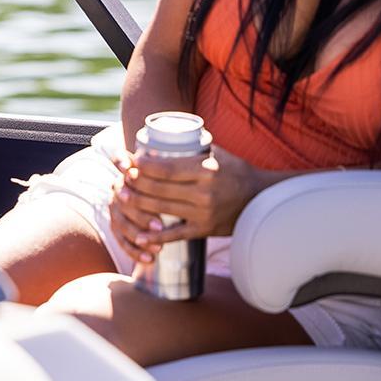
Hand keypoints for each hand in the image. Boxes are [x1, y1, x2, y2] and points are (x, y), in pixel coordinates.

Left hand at [108, 143, 263, 262]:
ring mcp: (203, 213)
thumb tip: (158, 143)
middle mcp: (204, 192)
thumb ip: (191, 149)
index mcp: (206, 170)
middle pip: (159, 188)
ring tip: (122, 197)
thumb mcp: (217, 154)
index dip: (143, 166)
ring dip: (138, 204)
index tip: (129, 162)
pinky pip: (175, 234)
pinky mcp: (204, 230)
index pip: (166, 168)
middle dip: (135, 183)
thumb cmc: (235, 171)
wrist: (260, 198)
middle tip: (120, 178)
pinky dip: (156, 237)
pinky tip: (140, 236)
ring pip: (162, 208)